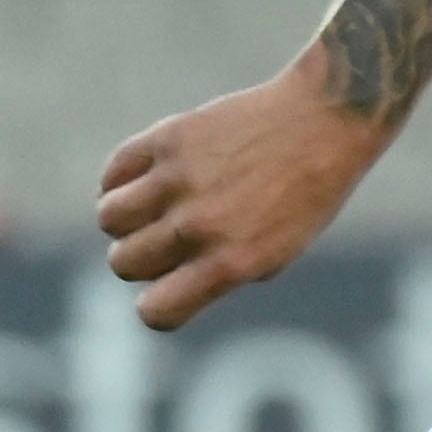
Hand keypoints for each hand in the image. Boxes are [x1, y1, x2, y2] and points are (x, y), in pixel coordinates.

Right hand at [96, 47, 391, 329]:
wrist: (323, 120)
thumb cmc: (304, 195)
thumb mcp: (277, 252)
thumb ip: (217, 273)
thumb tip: (159, 283)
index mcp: (231, 262)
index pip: (156, 311)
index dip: (157, 306)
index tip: (170, 289)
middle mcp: (198, 225)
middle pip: (124, 263)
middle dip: (143, 259)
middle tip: (171, 237)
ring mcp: (179, 180)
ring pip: (108, 218)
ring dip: (127, 219)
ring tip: (155, 206)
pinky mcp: (168, 138)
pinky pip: (113, 173)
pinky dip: (122, 180)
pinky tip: (151, 178)